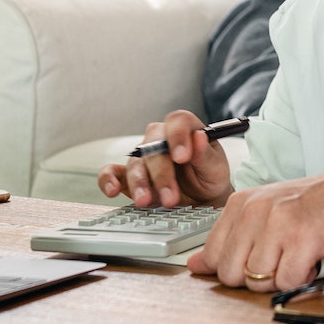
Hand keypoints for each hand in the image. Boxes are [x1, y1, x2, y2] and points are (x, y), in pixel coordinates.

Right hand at [98, 110, 231, 208]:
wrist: (202, 199)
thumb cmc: (209, 177)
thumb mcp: (215, 168)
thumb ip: (205, 154)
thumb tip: (199, 137)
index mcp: (185, 130)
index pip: (178, 121)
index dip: (178, 136)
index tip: (183, 157)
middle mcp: (161, 140)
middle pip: (154, 146)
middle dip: (161, 173)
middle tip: (171, 196)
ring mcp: (143, 157)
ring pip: (135, 162)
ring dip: (139, 183)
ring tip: (146, 202)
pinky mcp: (128, 176)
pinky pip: (112, 172)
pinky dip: (108, 180)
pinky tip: (112, 191)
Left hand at [187, 168, 323, 291]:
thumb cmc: (315, 204)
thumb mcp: (266, 212)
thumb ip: (230, 238)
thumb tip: (195, 265)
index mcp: (242, 202)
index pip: (213, 255)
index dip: (236, 267)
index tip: (258, 257)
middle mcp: (256, 210)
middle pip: (232, 273)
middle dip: (256, 276)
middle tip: (280, 257)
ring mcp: (279, 224)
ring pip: (258, 281)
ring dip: (280, 277)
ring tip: (297, 255)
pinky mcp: (303, 240)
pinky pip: (287, 282)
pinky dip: (302, 278)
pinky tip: (311, 259)